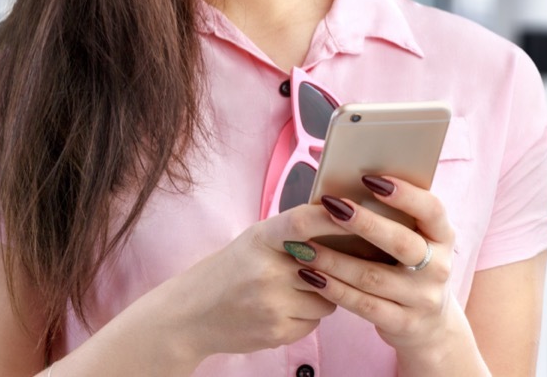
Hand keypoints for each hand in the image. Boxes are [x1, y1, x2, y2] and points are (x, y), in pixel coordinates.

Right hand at [159, 203, 344, 359]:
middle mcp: (266, 270)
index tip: (354, 213)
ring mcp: (272, 304)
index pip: (302, 222)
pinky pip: (315, 322)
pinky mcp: (277, 332)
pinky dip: (307, 316)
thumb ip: (291, 234)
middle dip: (334, 265)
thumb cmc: (229, 271)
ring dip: (322, 294)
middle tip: (328, 262)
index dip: (332, 217)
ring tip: (294, 289)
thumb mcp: (253, 242)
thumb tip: (344, 225)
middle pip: (328, 265)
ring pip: (328, 298)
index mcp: (260, 239)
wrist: (192, 314)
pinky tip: (284, 309)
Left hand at [284, 177, 461, 352]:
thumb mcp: (416, 241)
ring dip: (335, 260)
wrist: (430, 325)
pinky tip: (311, 275)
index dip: (405, 194)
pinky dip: (334, 289)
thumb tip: (348, 185)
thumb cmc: (411, 266)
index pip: (432, 210)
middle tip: (331, 206)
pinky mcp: (404, 323)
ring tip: (305, 246)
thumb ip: (396, 218)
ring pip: (374, 276)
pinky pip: (363, 305)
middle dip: (364, 223)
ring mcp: (423, 299)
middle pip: (401, 243)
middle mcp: (439, 268)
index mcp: (443, 237)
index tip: (370, 178)